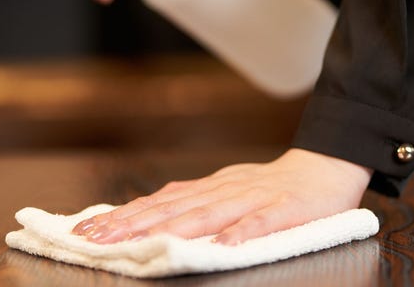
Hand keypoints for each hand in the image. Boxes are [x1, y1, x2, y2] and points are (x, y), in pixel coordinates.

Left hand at [72, 149, 372, 245]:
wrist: (324, 167)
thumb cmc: (272, 186)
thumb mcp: (225, 189)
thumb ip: (191, 200)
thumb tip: (147, 211)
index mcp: (209, 187)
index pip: (159, 202)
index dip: (124, 216)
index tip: (89, 230)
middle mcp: (224, 189)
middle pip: (173, 208)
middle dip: (132, 224)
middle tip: (98, 239)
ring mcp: (254, 197)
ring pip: (208, 213)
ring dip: (172, 229)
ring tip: (143, 244)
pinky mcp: (286, 208)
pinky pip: (262, 222)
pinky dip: (243, 232)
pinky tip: (224, 246)